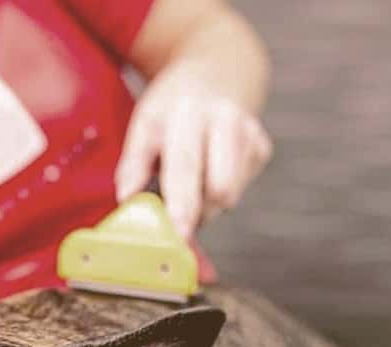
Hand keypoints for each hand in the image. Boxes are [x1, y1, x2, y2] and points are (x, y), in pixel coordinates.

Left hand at [115, 70, 271, 237]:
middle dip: (199, 213)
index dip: (182, 203)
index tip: (179, 232)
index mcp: (188, 112)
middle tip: (178, 223)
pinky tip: (210, 167)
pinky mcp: (262, 147)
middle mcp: (225, 120)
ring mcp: (249, 133)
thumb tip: (127, 201)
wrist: (217, 70)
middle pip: (220, 186)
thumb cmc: (172, 106)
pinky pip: (238, 190)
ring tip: (191, 179)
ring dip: (206, 203)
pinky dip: (219, 191)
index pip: (186, 165)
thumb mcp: (145, 122)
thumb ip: (133, 165)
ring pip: (229, 196)